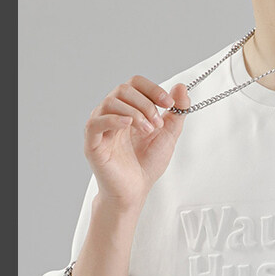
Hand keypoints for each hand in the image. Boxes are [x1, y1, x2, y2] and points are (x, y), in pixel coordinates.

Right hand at [84, 76, 190, 210]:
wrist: (135, 191)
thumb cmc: (146, 165)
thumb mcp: (168, 135)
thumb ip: (177, 112)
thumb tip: (181, 87)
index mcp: (127, 110)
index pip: (134, 84)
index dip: (152, 89)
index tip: (168, 103)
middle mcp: (111, 114)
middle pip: (123, 90)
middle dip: (145, 104)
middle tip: (157, 124)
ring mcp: (100, 128)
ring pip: (111, 103)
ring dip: (135, 113)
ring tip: (148, 131)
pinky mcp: (92, 143)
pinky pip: (96, 123)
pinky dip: (113, 119)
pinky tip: (128, 125)